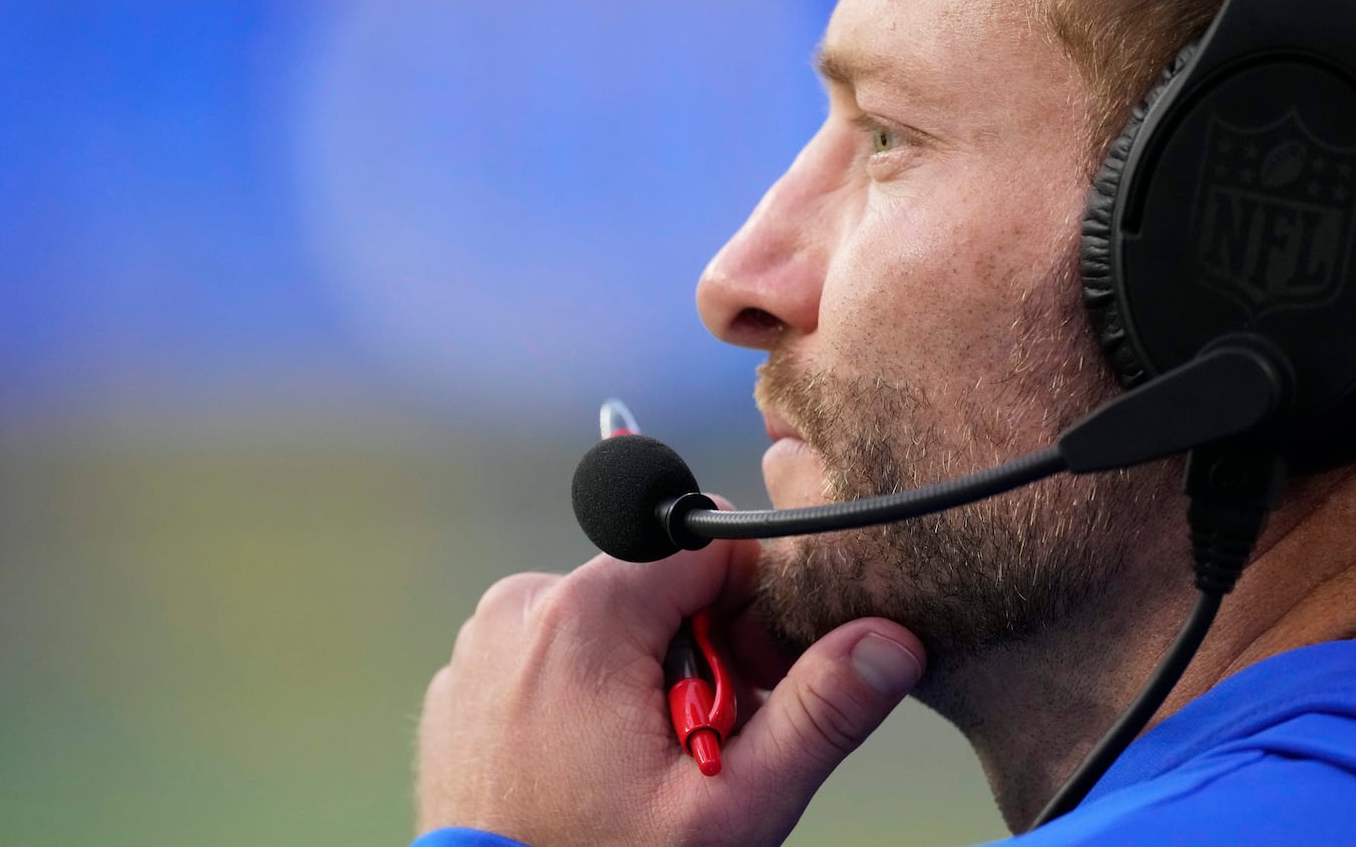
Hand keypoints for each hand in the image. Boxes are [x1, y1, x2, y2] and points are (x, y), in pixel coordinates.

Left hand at [415, 528, 925, 846]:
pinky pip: (550, 656)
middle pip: (656, 589)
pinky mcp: (466, 683)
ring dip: (645, 679)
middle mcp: (522, 605)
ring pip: (607, 625)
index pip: (705, 546)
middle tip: (705, 749)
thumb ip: (817, 715)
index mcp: (583, 612)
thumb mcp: (729, 809)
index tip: (756, 686)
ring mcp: (483, 644)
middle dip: (699, 656)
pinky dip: (585, 697)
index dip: (752, 610)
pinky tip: (593, 770)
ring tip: (648, 768)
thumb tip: (889, 640)